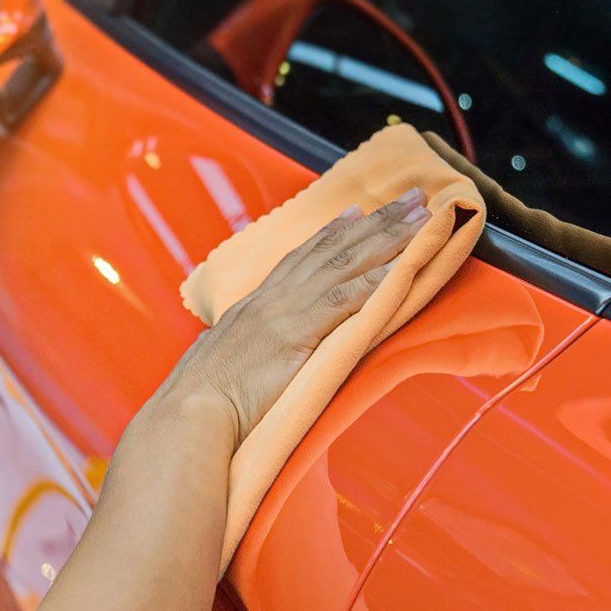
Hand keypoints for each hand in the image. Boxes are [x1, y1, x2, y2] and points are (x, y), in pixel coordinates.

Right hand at [159, 187, 430, 444]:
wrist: (191, 411)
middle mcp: (271, 298)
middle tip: (411, 198)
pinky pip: (343, 301)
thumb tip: (251, 352)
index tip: (358, 211)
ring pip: (344, 264)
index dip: (333, 232)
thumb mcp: (224, 362)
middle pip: (332, 249)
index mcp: (255, 304)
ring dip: (387, 239)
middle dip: (375, 221)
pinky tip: (401, 268)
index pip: (301, 257)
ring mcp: (283, 312)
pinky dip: (374, 282)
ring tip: (420, 220)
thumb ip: (244, 348)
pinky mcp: (296, 333)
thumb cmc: (203, 400)